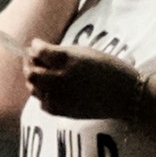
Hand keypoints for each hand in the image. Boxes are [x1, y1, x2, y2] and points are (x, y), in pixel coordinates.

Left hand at [25, 41, 150, 123]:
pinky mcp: (63, 112)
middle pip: (31, 73)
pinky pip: (43, 103)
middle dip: (30, 64)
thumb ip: (61, 52)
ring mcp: (60, 97)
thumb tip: (40, 51)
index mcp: (67, 60)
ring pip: (33, 89)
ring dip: (35, 80)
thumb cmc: (109, 69)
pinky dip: (43, 96)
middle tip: (35, 60)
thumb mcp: (86, 52)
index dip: (35, 46)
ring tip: (45, 74)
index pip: (38, 52)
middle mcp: (60, 79)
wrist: (126, 95)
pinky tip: (53, 90)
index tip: (37, 45)